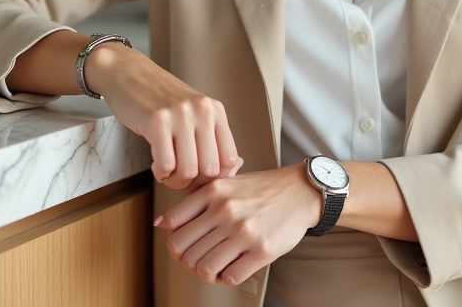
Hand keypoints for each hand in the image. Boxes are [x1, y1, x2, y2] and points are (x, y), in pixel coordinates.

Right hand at [87, 44, 239, 189]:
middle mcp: (202, 110)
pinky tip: (155, 165)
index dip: (214, 177)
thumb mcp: (192, 112)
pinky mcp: (157, 120)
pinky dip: (161, 173)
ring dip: (175, 180)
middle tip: (178, 176)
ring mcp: (180, 114)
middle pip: (210, 170)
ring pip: (189, 170)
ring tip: (166, 171)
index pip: (230, 160)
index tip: (198, 178)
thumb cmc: (159, 98)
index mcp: (215, 110)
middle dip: (193, 182)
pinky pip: (166, 164)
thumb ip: (207, 139)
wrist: (128, 72)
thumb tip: (217, 178)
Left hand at [154, 164, 319, 285]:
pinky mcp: (262, 250)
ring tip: (214, 268)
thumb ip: (195, 200)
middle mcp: (226, 210)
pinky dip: (227, 278)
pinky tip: (232, 268)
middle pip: (184, 250)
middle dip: (187, 261)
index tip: (183, 245)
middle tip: (198, 261)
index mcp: (213, 191)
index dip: (174, 241)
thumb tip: (162, 223)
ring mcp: (244, 231)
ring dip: (206, 273)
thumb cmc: (261, 189)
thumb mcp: (225, 183)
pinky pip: (230, 276)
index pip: (173, 225)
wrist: (299, 192)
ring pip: (204, 267)